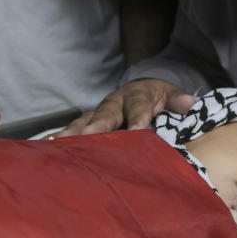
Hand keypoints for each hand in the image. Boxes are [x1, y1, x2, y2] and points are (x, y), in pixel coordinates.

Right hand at [64, 78, 194, 134]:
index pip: (138, 107)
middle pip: (105, 113)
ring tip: (60, 144)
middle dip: (97, 125)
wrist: (142, 89)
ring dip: (73, 133)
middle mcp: (114, 103)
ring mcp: (98, 113)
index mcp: (137, 96)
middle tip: (89, 135)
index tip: (137, 131)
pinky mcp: (86, 124)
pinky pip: (72, 131)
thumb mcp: (172, 95)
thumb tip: (190, 104)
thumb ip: (178, 101)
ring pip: (84, 122)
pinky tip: (46, 148)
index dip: (137, 118)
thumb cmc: (158, 98)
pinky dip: (59, 138)